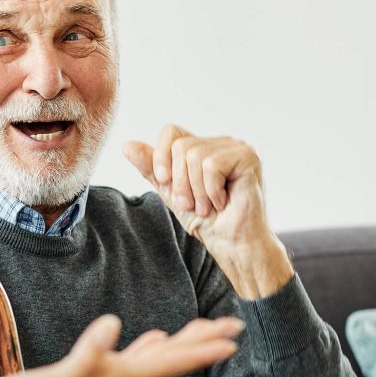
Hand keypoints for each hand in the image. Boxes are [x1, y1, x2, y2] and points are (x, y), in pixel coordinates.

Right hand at [0, 314, 243, 376]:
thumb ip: (84, 358)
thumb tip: (113, 325)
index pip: (167, 362)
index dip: (199, 348)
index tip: (232, 337)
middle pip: (170, 359)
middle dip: (202, 341)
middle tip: (235, 324)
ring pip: (154, 359)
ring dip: (182, 343)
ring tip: (206, 329)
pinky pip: (130, 359)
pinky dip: (148, 347)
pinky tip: (153, 340)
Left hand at [124, 125, 293, 298]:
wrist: (232, 245)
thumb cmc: (206, 221)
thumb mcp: (170, 192)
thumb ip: (151, 168)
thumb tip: (127, 145)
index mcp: (202, 147)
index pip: (171, 132)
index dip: (160, 156)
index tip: (163, 182)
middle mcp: (220, 142)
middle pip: (180, 146)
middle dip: (180, 183)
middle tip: (194, 205)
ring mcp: (236, 147)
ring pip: (195, 156)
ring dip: (196, 191)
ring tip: (208, 206)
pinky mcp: (248, 157)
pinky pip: (212, 166)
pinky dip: (211, 191)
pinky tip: (224, 202)